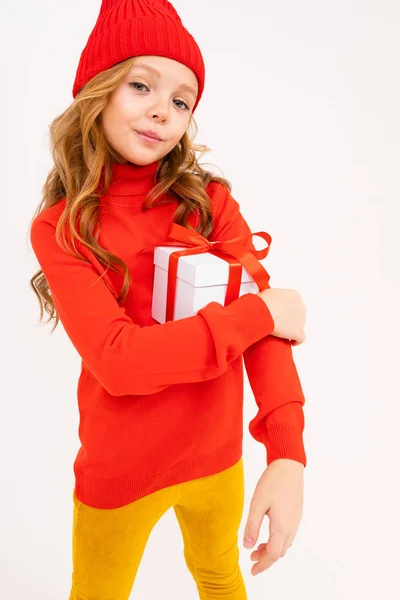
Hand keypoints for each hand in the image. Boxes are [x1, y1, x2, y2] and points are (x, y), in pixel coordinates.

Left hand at [243, 458, 303, 575]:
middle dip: (266, 558)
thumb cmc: (273, 481)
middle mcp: (292, 526)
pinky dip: (277, 540)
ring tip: (257, 546)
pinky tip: (268, 532)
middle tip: (251, 558)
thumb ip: (252, 526)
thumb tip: (247, 546)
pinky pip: (288, 534)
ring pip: (285, 543)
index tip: (252, 570)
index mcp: (282, 526)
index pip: (273, 554)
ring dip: (272, 549)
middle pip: (280, 551)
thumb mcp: (258, 503)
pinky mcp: (296, 513)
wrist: (289, 465)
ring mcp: (296, 520)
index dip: (263, 565)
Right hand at [257, 288, 306, 344]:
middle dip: (290, 319)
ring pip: (299, 326)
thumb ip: (271, 297)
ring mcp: (301, 320)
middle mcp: (300, 306)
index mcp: (294, 295)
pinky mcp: (298, 332)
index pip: (293, 303)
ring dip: (292, 329)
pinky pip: (300, 338)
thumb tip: (266, 301)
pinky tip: (290, 342)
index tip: (278, 313)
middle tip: (278, 323)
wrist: (262, 312)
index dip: (286, 309)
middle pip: (297, 314)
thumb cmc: (262, 302)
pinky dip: (296, 341)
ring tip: (281, 333)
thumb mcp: (266, 293)